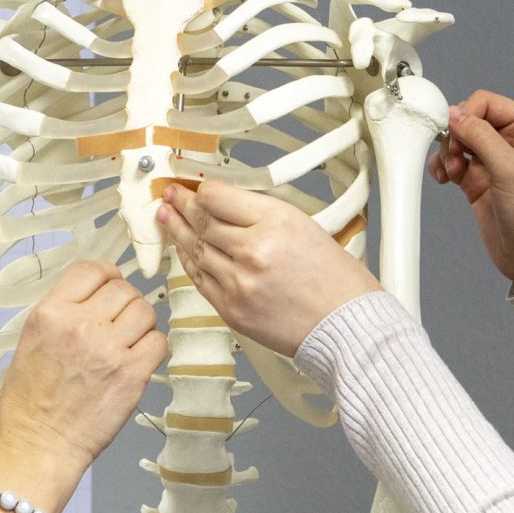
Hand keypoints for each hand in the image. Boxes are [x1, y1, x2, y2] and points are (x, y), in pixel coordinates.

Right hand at [0, 262, 165, 512]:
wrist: (36, 448)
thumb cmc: (27, 405)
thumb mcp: (30, 343)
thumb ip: (62, 316)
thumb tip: (94, 299)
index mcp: (50, 313)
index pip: (92, 269)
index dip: (107, 277)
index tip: (110, 289)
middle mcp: (80, 324)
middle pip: (123, 290)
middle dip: (125, 304)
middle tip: (119, 325)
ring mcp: (108, 349)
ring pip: (145, 312)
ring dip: (141, 325)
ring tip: (128, 344)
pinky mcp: (132, 374)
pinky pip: (159, 342)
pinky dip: (152, 349)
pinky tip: (137, 362)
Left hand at [156, 180, 382, 358]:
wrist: (346, 325)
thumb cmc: (335, 280)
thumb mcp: (304, 225)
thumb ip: (260, 214)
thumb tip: (224, 203)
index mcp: (276, 222)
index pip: (218, 196)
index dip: (200, 190)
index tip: (193, 186)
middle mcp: (253, 251)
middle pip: (202, 221)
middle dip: (182, 205)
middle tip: (171, 195)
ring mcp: (239, 283)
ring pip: (195, 249)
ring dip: (177, 231)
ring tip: (167, 217)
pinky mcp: (232, 310)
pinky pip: (199, 279)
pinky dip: (188, 262)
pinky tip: (182, 250)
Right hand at [429, 89, 513, 287]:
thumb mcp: (509, 170)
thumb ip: (481, 138)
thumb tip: (454, 114)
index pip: (486, 103)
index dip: (467, 115)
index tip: (456, 137)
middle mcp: (509, 139)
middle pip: (468, 119)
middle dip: (455, 136)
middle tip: (455, 159)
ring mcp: (490, 158)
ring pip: (456, 139)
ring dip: (447, 153)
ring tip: (452, 173)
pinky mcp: (475, 177)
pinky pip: (450, 160)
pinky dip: (442, 166)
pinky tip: (445, 180)